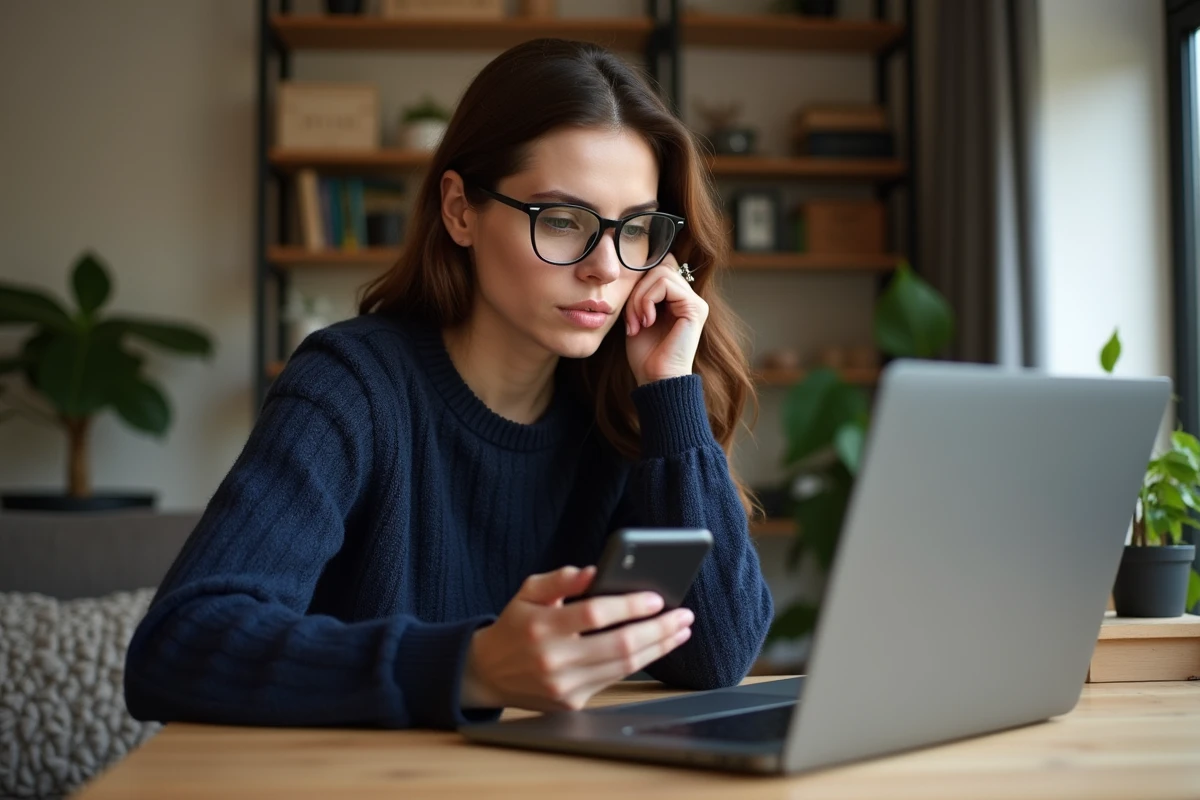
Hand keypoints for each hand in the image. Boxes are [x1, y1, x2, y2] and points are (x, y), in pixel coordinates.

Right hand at [461, 566, 694, 711]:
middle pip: (619, 645)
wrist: (488, 673)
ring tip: (678, 631)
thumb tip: (592, 572)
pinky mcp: (572, 703)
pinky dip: (639, 662)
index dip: (629, 606)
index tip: (655, 598)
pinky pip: (614, 679)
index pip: (595, 615)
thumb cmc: (514, 626)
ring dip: (658, 648)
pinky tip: (654, 647)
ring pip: (624, 667)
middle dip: (659, 630)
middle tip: (683, 616)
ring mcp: (564, 686)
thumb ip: (560, 580)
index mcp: (541, 627)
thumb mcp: (528, 593)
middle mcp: (553, 660)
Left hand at [624, 254, 709, 386]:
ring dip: (640, 298)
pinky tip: (647, 322)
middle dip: (637, 292)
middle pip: (658, 268)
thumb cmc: (646, 354)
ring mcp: (695, 302)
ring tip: (637, 323)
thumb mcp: (637, 316)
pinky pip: (665, 284)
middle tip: (631, 320)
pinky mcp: (695, 307)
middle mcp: (689, 298)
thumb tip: (637, 266)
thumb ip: (641, 293)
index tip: (630, 314)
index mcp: (678, 300)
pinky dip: (647, 301)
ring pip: (660, 273)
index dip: (639, 284)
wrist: (656, 379)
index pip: (659, 269)